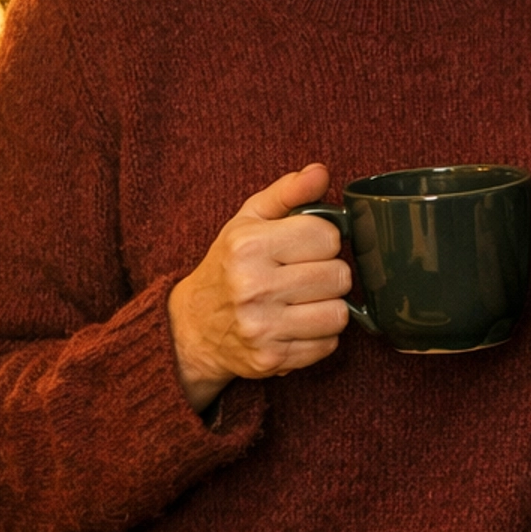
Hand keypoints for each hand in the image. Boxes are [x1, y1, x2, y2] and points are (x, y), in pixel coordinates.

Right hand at [167, 162, 352, 413]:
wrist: (191, 327)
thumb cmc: (228, 266)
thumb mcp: (248, 221)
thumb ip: (287, 193)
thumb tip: (321, 171)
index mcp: (249, 245)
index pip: (328, 236)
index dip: (324, 240)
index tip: (306, 247)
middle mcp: (253, 287)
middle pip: (339, 276)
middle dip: (329, 274)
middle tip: (306, 275)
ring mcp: (262, 327)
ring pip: (339, 314)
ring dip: (329, 307)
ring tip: (305, 301)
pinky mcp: (271, 359)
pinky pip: (328, 345)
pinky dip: (320, 336)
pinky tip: (296, 325)